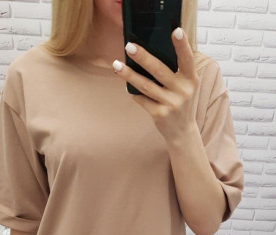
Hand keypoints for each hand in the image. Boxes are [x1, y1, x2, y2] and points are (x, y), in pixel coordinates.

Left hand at [113, 27, 199, 141]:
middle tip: (129, 47)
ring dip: (129, 75)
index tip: (175, 30)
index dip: (182, 45)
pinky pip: (142, 100)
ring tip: (117, 65)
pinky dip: (132, 92)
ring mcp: (171, 103)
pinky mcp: (159, 114)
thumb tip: (147, 57)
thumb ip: (175, 72)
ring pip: (146, 86)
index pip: (187, 58)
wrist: (182, 131)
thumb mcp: (185, 86)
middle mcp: (183, 90)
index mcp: (191, 79)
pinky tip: (125, 86)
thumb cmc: (181, 103)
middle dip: (143, 57)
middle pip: (160, 70)